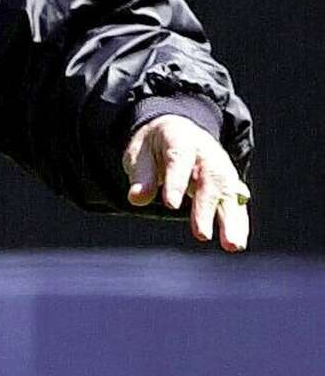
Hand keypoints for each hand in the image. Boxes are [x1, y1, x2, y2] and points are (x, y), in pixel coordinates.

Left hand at [123, 113, 249, 251]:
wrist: (178, 130)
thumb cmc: (156, 146)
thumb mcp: (140, 153)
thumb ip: (141, 176)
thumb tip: (136, 198)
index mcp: (181, 139)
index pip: (179, 158)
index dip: (176, 181)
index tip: (171, 205)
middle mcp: (206, 153)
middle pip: (210, 178)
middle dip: (206, 207)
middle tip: (201, 234)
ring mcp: (221, 168)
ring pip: (229, 192)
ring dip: (231, 220)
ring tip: (231, 245)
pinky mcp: (228, 183)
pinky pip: (236, 202)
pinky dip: (238, 222)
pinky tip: (237, 243)